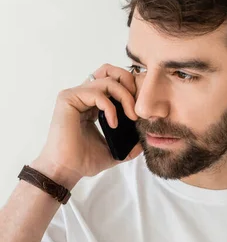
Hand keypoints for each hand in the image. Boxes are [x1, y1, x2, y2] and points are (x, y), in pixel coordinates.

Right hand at [33, 63, 142, 187]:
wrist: (66, 170)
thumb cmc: (83, 161)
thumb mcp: (114, 151)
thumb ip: (129, 144)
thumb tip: (144, 140)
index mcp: (93, 104)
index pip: (113, 82)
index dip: (130, 90)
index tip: (140, 111)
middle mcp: (83, 95)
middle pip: (109, 71)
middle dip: (129, 84)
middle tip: (137, 108)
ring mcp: (75, 95)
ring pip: (107, 81)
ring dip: (125, 97)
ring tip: (131, 117)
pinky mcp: (68, 99)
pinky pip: (97, 93)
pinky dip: (110, 107)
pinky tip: (113, 123)